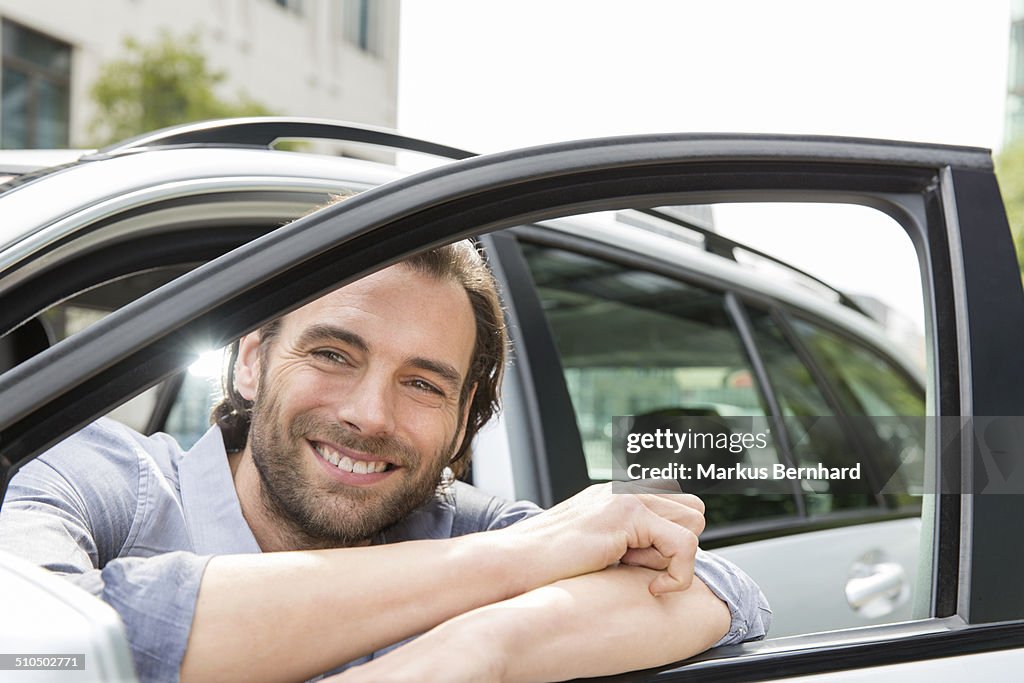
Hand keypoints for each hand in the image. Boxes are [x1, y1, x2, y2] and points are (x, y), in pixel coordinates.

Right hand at [498, 480, 704, 594]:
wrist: (513, 563)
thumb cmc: (545, 567)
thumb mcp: (594, 550)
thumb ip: (625, 544)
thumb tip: (658, 559)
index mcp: (615, 495)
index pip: (677, 505)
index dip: (671, 543)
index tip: (646, 570)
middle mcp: (623, 489)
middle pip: (693, 510)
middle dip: (678, 545)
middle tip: (645, 570)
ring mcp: (625, 496)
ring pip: (694, 522)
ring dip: (676, 557)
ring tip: (642, 575)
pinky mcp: (627, 513)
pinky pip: (685, 544)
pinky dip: (678, 574)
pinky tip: (652, 588)